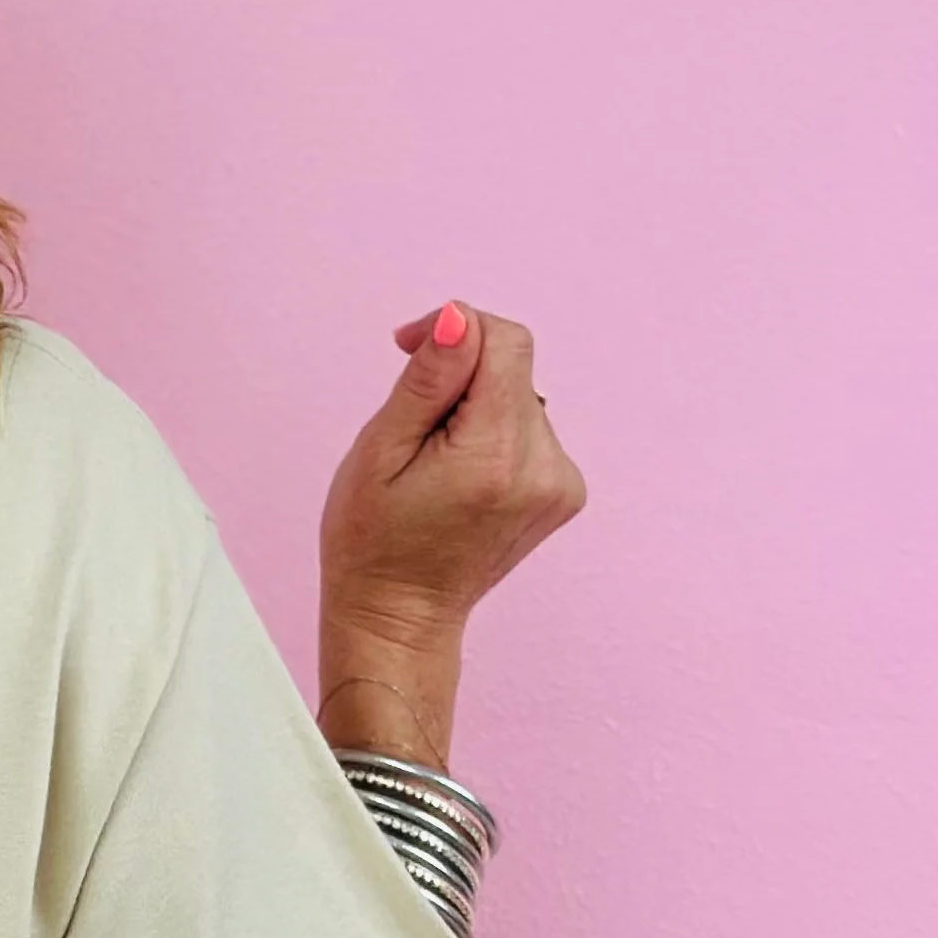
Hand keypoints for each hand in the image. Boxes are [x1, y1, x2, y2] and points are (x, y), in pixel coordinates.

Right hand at [320, 298, 585, 650]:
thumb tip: (458, 319)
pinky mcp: (565, 492)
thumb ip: (426, 380)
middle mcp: (544, 467)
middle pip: (513, 367)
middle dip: (460, 377)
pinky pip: (530, 429)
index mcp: (496, 455)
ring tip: (435, 462)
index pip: (506, 341)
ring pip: (520, 396)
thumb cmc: (372, 541)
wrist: (400, 618)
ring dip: (477, 407)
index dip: (455, 329)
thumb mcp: (378, 451)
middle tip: (413, 428)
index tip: (408, 346)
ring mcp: (561, 483)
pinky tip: (462, 476)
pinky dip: (494, 434)